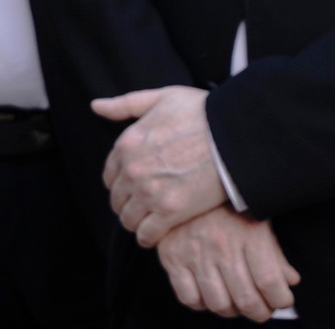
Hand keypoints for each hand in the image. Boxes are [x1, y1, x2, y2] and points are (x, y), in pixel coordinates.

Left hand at [95, 85, 227, 243]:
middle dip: (130, 201)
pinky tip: (158, 232)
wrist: (239, 131)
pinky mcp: (170, 212)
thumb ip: (126, 104)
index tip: (139, 183)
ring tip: (154, 217)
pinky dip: (149, 237)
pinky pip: (146, 235)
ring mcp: (150, 193)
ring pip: (129, 219)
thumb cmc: (206, 112)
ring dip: (138, 220)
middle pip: (118, 199)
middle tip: (149, 201)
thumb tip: (96, 105)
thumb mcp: (164, 97)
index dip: (124, 181)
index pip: (110, 176)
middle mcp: (133, 171)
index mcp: (127, 145)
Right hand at [155, 206, 298, 321]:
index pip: (269, 280)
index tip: (284, 301)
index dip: (280, 299)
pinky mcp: (173, 260)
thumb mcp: (261, 220)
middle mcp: (223, 247)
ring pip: (217, 303)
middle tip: (264, 312)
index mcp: (250, 234)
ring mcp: (196, 255)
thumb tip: (291, 281)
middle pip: (245, 297)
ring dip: (233, 312)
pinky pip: (188, 298)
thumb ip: (275, 253)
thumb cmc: (231, 203)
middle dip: (259, 312)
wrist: (192, 184)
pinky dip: (203, 305)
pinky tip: (213, 298)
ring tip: (240, 306)